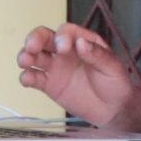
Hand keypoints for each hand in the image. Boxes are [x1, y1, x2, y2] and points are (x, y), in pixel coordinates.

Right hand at [14, 23, 140, 129]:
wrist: (113, 109)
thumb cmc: (115, 83)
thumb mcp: (113, 67)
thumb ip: (97, 55)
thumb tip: (81, 42)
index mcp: (81, 41)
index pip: (65, 31)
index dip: (61, 37)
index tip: (63, 47)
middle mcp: (64, 51)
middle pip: (43, 38)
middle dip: (34, 39)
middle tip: (32, 46)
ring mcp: (55, 67)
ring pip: (34, 56)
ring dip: (25, 56)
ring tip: (24, 61)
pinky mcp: (49, 85)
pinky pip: (34, 77)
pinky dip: (26, 77)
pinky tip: (27, 78)